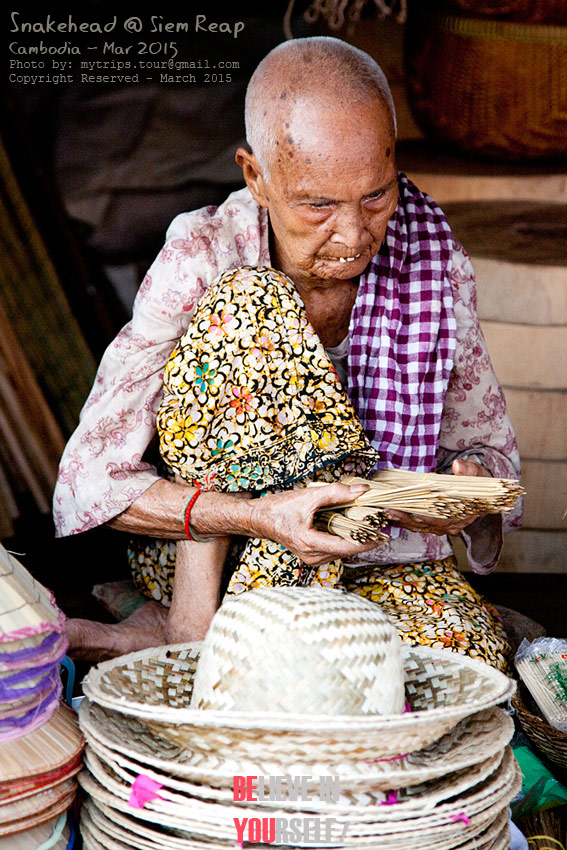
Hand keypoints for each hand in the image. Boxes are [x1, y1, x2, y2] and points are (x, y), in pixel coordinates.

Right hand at [251, 482, 378, 565]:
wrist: (259, 519)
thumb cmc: (279, 508)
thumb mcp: (309, 496)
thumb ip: (336, 492)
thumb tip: (361, 491)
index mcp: (309, 542)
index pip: (345, 547)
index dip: (366, 542)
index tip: (382, 534)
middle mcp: (311, 555)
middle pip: (346, 551)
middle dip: (364, 539)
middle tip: (381, 527)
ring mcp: (311, 558)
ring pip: (341, 552)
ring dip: (355, 540)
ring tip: (370, 526)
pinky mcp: (312, 555)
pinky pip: (334, 550)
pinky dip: (345, 540)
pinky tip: (352, 529)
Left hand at [384, 459, 490, 536]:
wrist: (479, 494)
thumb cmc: (477, 483)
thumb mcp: (477, 473)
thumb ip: (469, 470)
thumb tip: (458, 466)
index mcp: (464, 514)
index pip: (442, 519)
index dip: (425, 516)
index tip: (411, 512)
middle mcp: (451, 524)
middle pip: (426, 524)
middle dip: (406, 518)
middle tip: (390, 510)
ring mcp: (442, 526)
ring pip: (418, 526)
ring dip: (402, 520)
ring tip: (386, 511)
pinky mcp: (433, 524)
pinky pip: (416, 525)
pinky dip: (403, 520)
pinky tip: (391, 514)